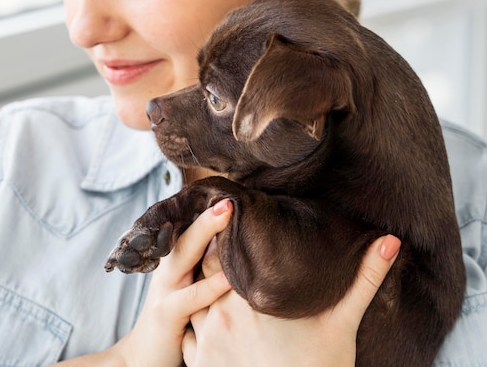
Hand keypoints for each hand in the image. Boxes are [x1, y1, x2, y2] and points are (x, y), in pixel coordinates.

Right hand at [110, 199, 233, 366]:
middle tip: (230, 195)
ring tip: (229, 213)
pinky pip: (193, 295)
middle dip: (208, 212)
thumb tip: (235, 245)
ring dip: (207, 231)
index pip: (191, 228)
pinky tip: (230, 275)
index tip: (230, 190)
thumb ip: (205, 266)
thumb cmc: (176, 323)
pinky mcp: (167, 313)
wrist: (143, 359)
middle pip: (187, 232)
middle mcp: (168, 269)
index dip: (208, 209)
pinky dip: (212, 284)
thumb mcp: (189, 289)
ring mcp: (166, 289)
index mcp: (175, 261)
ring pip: (187, 253)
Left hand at [182, 233, 400, 366]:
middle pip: (205, 267)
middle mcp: (222, 314)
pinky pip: (186, 332)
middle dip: (213, 257)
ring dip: (199, 286)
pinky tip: (204, 313)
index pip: (226, 248)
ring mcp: (208, 339)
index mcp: (253, 297)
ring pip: (192, 296)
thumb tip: (390, 241)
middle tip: (222, 244)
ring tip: (210, 276)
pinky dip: (191, 319)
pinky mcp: (201, 364)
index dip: (229, 234)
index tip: (236, 224)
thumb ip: (364, 278)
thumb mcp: (343, 322)